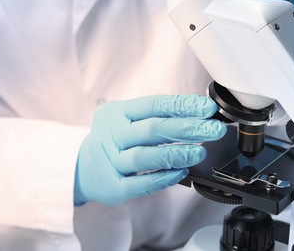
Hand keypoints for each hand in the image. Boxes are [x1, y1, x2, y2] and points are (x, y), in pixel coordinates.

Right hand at [74, 94, 226, 205]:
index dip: (182, 106)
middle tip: (213, 130)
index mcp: (116, 113)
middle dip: (187, 128)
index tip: (207, 108)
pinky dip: (162, 178)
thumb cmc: (111, 140)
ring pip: (145, 156)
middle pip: (152, 129)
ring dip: (176, 153)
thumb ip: (153, 116)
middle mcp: (111, 135)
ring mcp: (110, 162)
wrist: (80, 167)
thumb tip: (195, 115)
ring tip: (200, 152)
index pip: (153, 105)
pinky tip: (181, 172)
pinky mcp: (113, 187)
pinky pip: (140, 183)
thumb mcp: (124, 119)